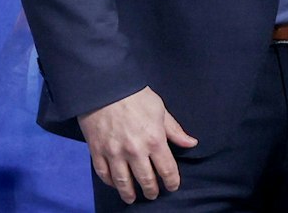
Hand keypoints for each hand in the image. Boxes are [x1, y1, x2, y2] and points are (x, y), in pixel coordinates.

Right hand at [79, 86, 196, 203]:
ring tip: (132, 198)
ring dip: (129, 193)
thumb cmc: (136, 97)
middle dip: (151, 190)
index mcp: (154, 140)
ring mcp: (114, 153)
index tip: (173, 187)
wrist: (105, 89)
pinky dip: (110, 182)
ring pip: (123, 181)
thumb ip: (174, 130)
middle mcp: (135, 151)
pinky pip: (104, 174)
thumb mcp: (161, 110)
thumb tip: (191, 143)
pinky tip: (115, 185)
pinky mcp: (97, 152)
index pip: (167, 169)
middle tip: (153, 195)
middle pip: (145, 179)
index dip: (171, 181)